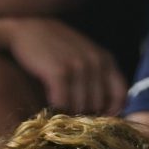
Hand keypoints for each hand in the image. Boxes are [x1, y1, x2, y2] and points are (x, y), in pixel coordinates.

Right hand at [3, 18, 125, 114]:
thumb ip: (98, 75)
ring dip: (69, 115)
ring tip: (59, 111)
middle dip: (85, 115)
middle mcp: (96, 62)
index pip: (120, 96)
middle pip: (98, 106)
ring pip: (81, 108)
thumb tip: (104, 109)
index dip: (110, 112)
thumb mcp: (85, 56)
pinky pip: (63, 103)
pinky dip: (56, 110)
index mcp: (106, 59)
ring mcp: (78, 66)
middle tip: (70, 116)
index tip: (95, 119)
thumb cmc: (55, 47)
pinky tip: (49, 105)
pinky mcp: (59, 72)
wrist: (28, 28)